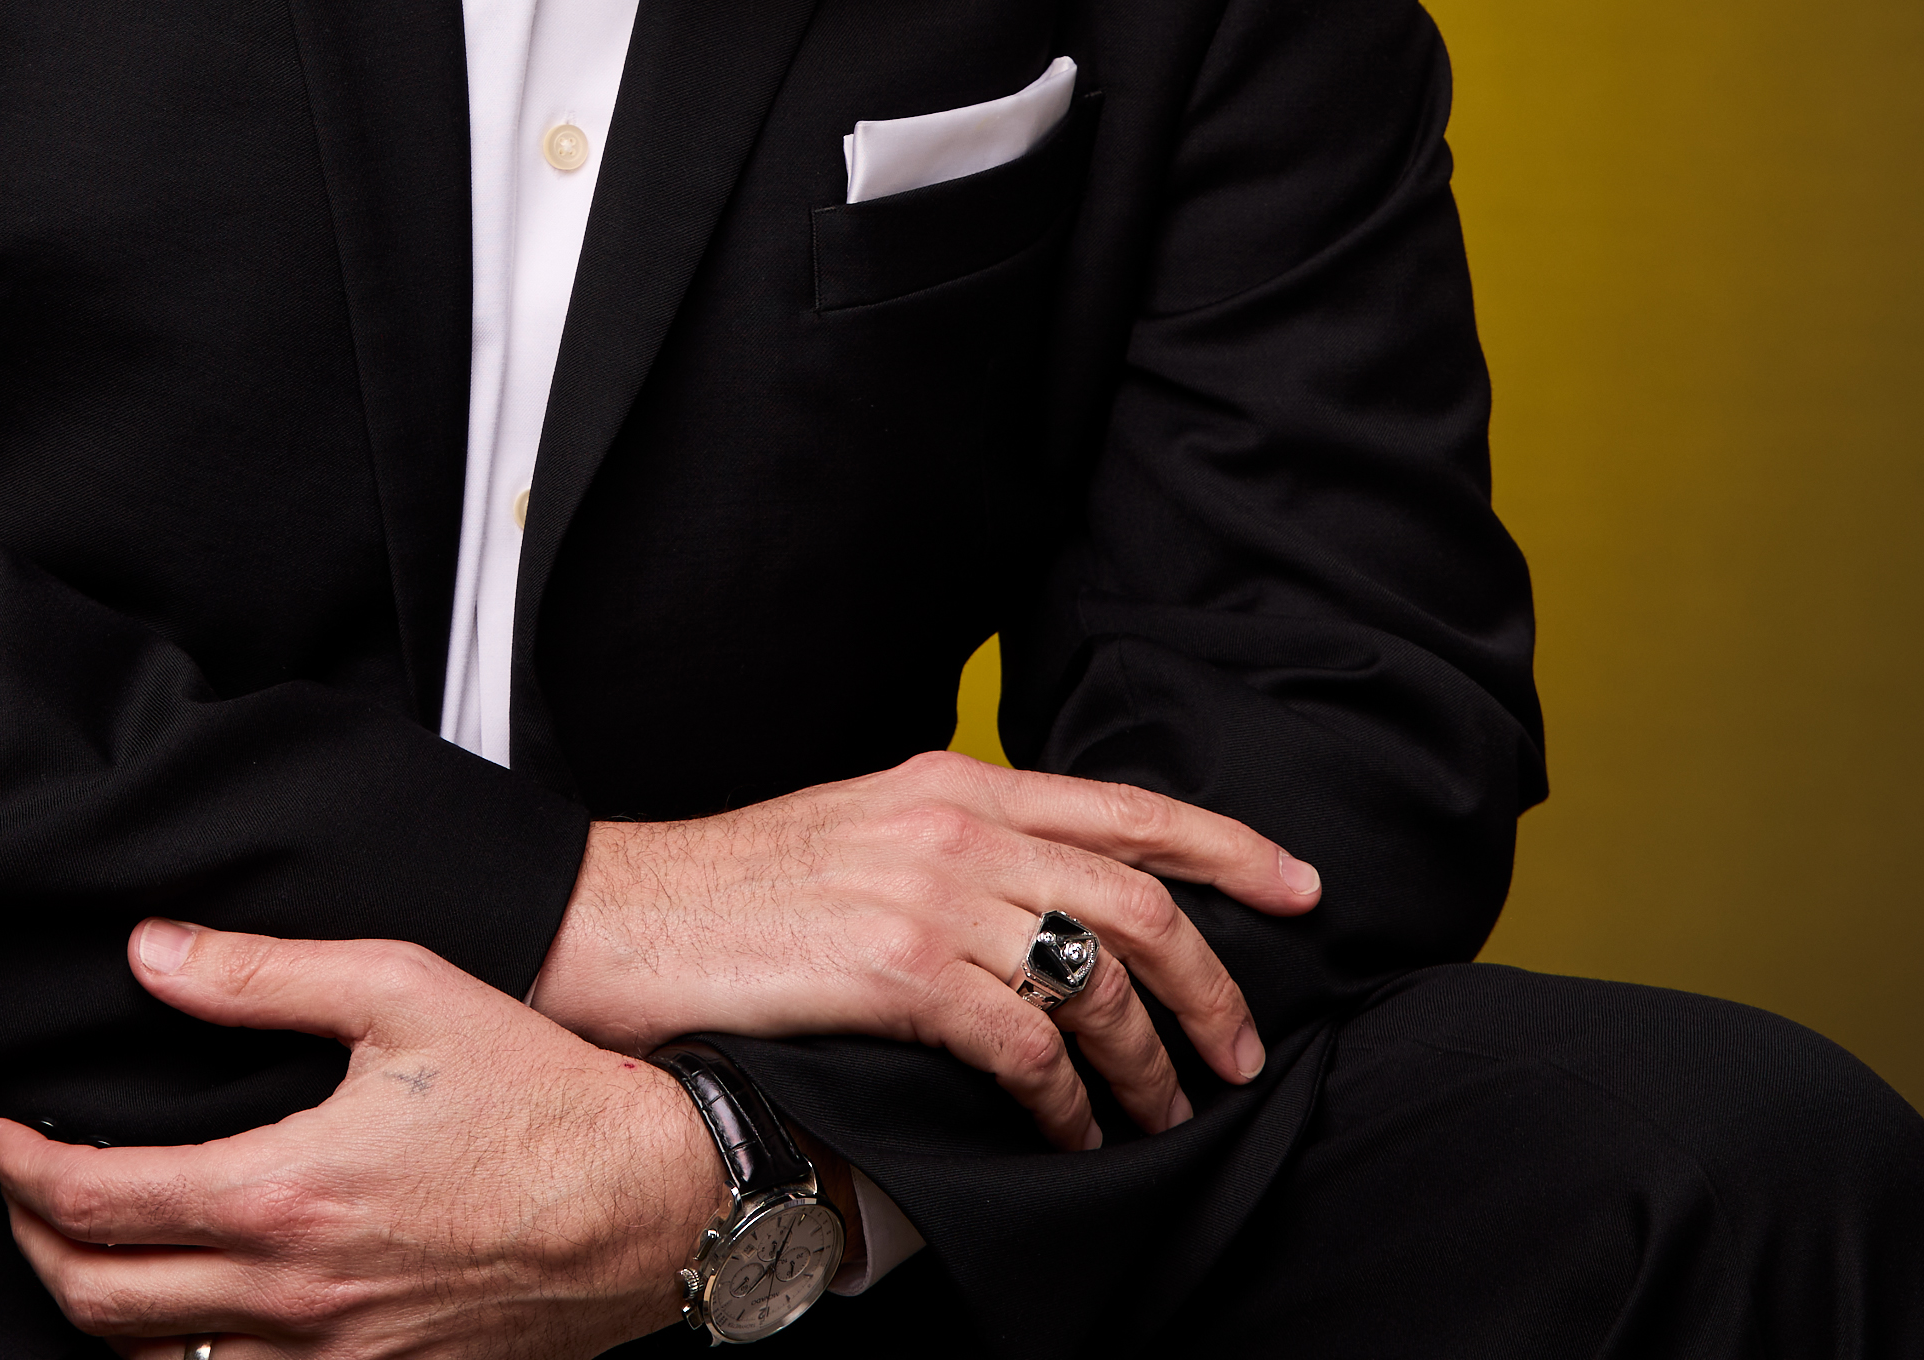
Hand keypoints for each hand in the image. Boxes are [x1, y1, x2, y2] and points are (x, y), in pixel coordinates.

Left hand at [0, 920, 724, 1358]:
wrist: (644, 1200)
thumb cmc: (534, 1089)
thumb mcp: (400, 989)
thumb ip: (262, 974)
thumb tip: (152, 953)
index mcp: (288, 1194)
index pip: (100, 1204)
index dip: (26, 1171)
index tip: (2, 1135)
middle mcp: (295, 1298)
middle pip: (97, 1302)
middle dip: (33, 1242)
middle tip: (21, 1186)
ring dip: (91, 1309)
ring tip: (82, 1245)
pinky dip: (175, 1356)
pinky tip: (178, 1309)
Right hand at [529, 751, 1320, 1151]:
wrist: (624, 915)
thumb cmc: (737, 887)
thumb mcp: (863, 830)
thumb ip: (955, 846)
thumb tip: (1042, 900)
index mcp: (954, 782)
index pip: (1123, 805)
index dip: (1226, 846)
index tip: (1299, 886)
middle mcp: (956, 824)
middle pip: (1136, 899)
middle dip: (1212, 982)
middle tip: (1243, 1051)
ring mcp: (931, 895)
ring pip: (1095, 980)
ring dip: (1148, 1063)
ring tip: (1161, 1115)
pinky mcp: (900, 971)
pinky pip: (1030, 1048)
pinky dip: (1071, 1106)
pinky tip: (1073, 1141)